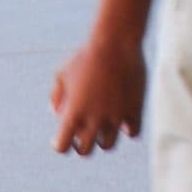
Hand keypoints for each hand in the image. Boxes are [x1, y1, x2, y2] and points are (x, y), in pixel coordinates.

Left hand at [51, 32, 146, 155]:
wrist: (116, 40)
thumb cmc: (86, 55)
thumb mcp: (62, 72)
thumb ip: (56, 96)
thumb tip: (57, 113)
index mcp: (73, 112)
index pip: (62, 146)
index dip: (60, 144)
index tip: (61, 137)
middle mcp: (94, 118)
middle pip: (85, 151)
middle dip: (81, 145)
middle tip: (83, 134)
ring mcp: (116, 115)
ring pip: (108, 145)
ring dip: (103, 139)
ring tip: (103, 126)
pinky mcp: (135, 108)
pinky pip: (132, 132)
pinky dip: (127, 129)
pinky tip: (123, 119)